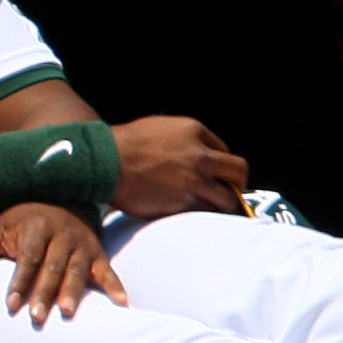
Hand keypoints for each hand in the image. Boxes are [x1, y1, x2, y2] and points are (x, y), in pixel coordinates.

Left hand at [0, 202, 129, 322]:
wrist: (63, 198)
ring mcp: (82, 244)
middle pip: (52, 268)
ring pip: (78, 271)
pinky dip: (116, 287)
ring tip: (67, 312)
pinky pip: (108, 271)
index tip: (10, 305)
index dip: (19, 282)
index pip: (27, 258)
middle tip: (37, 317)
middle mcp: (62, 234)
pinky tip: (122, 304)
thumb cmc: (26, 220)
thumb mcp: (3, 227)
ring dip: (73, 292)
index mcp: (36, 227)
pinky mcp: (98, 253)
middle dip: (44, 293)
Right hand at [110, 115, 247, 218]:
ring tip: (214, 208)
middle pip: (238, 172)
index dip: (223, 165)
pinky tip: (193, 212)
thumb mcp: (162, 127)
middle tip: (232, 192)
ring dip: (223, 204)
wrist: (104, 162)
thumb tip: (207, 155)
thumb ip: (187, 139)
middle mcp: (199, 155)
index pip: (226, 151)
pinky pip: (204, 213)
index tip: (219, 175)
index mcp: (194, 132)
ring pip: (227, 199)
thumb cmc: (127, 143)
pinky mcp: (181, 203)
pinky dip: (203, 214)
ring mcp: (192, 181)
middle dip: (238, 185)